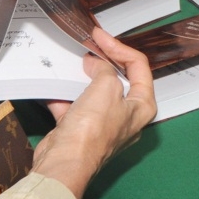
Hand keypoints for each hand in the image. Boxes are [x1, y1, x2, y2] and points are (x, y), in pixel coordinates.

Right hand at [33, 28, 155, 198]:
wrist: (64, 161)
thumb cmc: (92, 130)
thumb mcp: (107, 86)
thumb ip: (105, 69)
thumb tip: (96, 65)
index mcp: (142, 106)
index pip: (138, 66)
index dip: (119, 48)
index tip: (101, 37)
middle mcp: (126, 117)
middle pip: (118, 79)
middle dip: (104, 61)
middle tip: (90, 45)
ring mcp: (103, 125)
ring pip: (95, 92)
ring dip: (83, 77)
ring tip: (74, 61)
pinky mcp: (81, 131)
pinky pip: (74, 107)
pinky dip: (65, 96)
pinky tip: (56, 85)